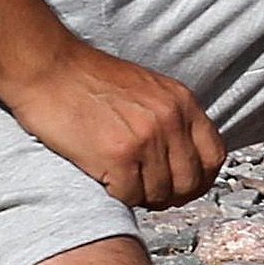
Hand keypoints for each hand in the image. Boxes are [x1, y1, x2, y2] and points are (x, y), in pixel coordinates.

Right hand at [1, 39, 223, 209]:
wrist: (49, 68)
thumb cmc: (88, 80)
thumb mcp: (148, 89)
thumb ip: (170, 118)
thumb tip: (183, 159)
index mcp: (182, 102)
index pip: (214, 156)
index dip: (200, 179)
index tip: (183, 187)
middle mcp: (170, 120)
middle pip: (190, 182)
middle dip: (170, 196)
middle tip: (147, 193)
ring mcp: (146, 139)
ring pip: (159, 194)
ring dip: (140, 196)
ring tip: (121, 182)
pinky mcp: (117, 156)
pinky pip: (129, 196)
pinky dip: (117, 195)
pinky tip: (103, 178)